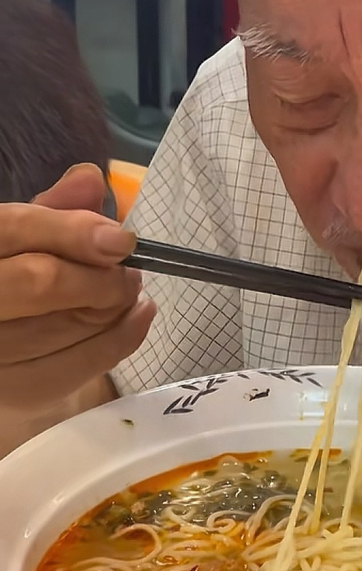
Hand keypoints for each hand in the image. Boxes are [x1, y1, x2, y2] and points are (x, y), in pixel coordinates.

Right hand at [0, 164, 154, 421]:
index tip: (121, 239)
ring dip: (114, 304)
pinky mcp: (16, 391)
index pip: (13, 230)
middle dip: (96, 274)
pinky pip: (79, 365)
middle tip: (128, 270)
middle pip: (39, 281)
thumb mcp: (23, 238)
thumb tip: (90, 179)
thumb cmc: (14, 278)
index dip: (70, 231)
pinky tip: (139, 315)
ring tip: (130, 289)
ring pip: (65, 324)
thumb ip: (53, 210)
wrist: (6, 346)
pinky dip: (121, 338)